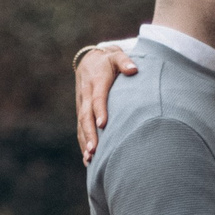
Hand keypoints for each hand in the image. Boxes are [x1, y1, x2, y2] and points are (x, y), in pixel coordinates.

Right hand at [74, 45, 137, 161]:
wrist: (90, 60)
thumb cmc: (108, 60)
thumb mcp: (117, 56)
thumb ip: (125, 61)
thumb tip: (133, 69)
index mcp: (96, 82)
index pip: (97, 98)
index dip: (99, 111)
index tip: (103, 124)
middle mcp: (86, 95)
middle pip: (86, 116)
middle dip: (89, 133)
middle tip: (94, 149)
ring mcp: (82, 104)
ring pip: (81, 125)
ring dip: (85, 141)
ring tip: (90, 158)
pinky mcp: (81, 111)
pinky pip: (80, 128)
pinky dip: (83, 143)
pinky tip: (88, 159)